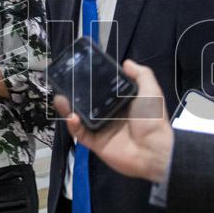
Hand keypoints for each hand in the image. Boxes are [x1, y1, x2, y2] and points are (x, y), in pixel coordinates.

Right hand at [53, 60, 171, 183]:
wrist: (153, 150)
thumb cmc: (152, 118)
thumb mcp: (150, 91)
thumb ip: (141, 74)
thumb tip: (126, 62)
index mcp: (121, 102)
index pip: (102, 89)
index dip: (92, 81)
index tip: (80, 71)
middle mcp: (109, 114)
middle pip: (88, 102)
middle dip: (75, 94)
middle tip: (64, 84)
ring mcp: (101, 129)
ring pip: (80, 117)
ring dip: (68, 108)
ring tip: (60, 98)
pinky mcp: (96, 143)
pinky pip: (81, 134)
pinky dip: (73, 126)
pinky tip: (71, 116)